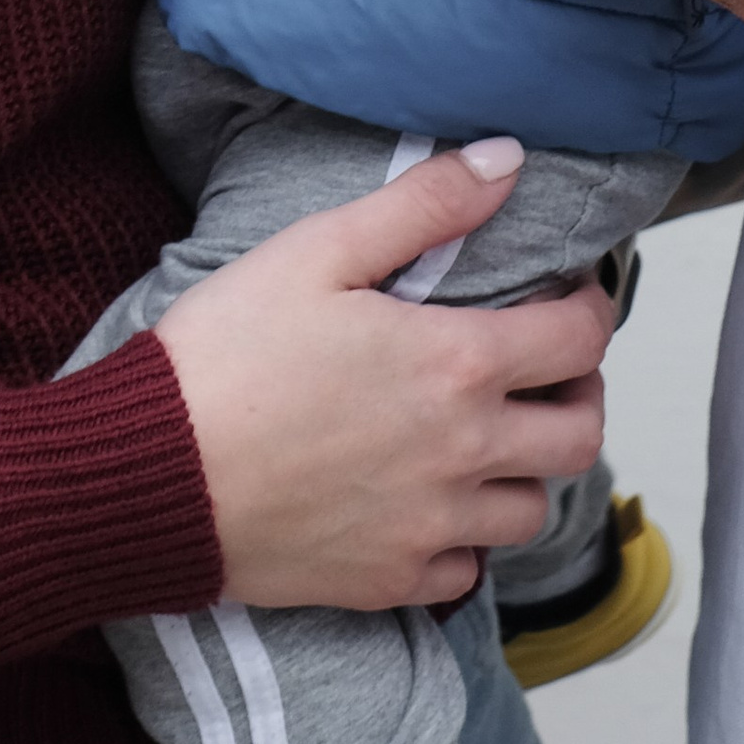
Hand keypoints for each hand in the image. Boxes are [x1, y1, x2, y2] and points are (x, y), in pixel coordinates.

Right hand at [154, 143, 613, 608]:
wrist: (152, 472)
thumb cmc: (229, 353)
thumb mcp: (319, 250)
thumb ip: (423, 204)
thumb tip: (506, 161)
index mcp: (457, 365)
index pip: (579, 341)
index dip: (591, 308)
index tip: (571, 292)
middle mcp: (464, 454)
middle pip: (580, 436)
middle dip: (579, 393)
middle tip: (545, 368)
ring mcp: (431, 528)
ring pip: (532, 510)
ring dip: (526, 469)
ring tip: (489, 435)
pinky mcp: (389, 582)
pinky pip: (467, 573)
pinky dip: (466, 540)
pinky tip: (431, 504)